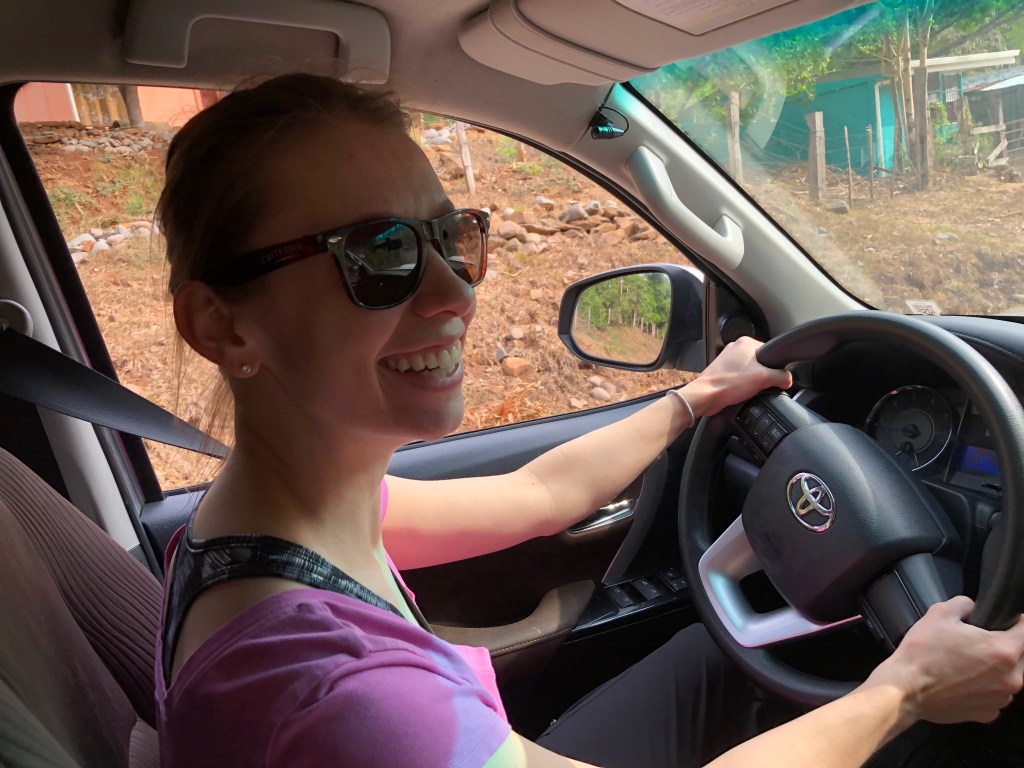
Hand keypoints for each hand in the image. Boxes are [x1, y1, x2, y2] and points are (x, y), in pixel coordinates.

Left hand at [685, 337, 792, 417]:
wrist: (706, 396)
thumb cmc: (728, 384)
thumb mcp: (764, 378)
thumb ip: (781, 376)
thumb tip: (788, 379)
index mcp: (746, 342)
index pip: (771, 352)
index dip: (775, 367)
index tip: (773, 377)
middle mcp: (736, 347)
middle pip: (761, 362)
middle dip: (762, 376)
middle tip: (758, 385)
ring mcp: (728, 359)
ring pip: (750, 370)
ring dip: (752, 381)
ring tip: (746, 388)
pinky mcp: (722, 370)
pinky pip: (740, 377)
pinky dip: (742, 385)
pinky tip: (740, 391)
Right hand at [867, 596, 1023, 724]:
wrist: (905, 690)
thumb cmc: (922, 655)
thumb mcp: (939, 613)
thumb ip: (963, 603)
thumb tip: (970, 606)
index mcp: (1003, 650)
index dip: (1017, 621)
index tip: (1009, 619)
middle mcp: (1010, 678)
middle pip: (1020, 656)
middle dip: (1003, 646)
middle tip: (977, 641)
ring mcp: (1000, 699)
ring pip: (1009, 677)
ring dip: (995, 669)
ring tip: (966, 662)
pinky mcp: (987, 713)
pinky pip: (994, 696)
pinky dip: (984, 688)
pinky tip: (963, 681)